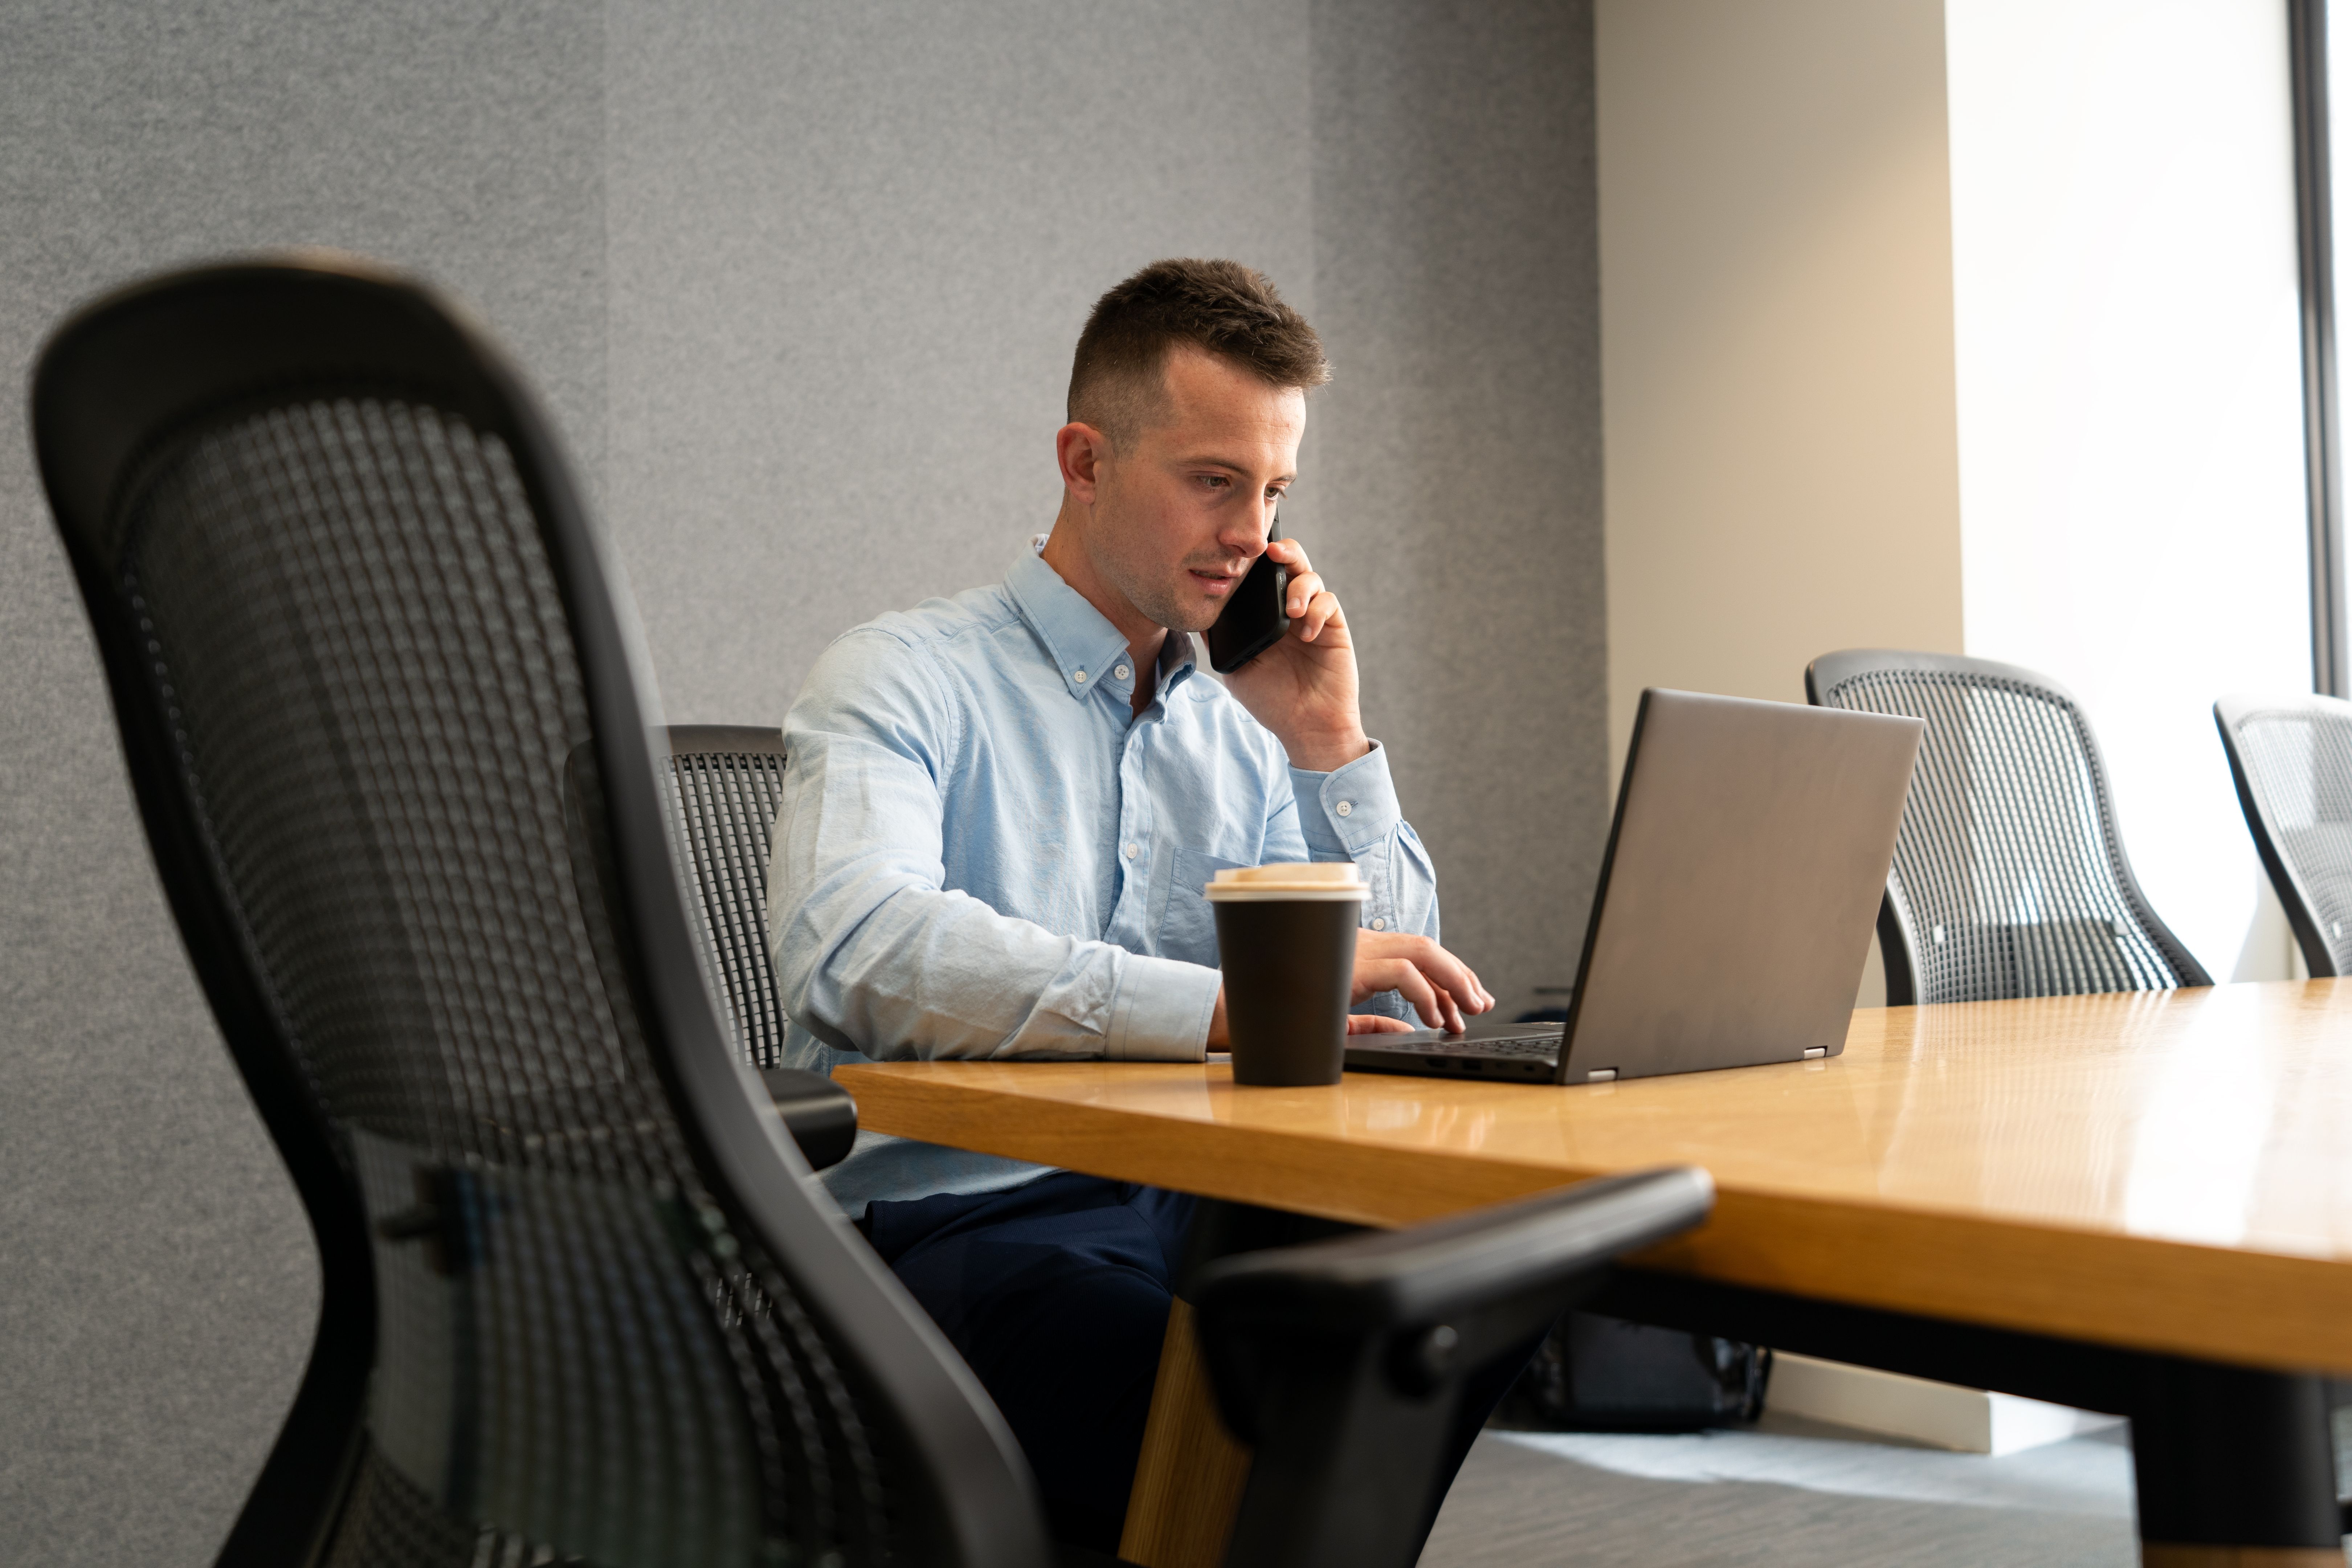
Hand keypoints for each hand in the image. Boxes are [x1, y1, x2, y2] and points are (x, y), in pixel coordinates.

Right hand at [1204, 931, 1492, 1046]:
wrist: (1238, 1009)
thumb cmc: (1283, 1013)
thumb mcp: (1338, 1021)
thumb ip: (1373, 1021)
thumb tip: (1409, 1027)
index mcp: (1356, 950)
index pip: (1414, 952)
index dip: (1448, 976)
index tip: (1467, 1003)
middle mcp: (1358, 943)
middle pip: (1426, 946)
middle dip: (1461, 974)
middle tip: (1480, 1004)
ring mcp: (1353, 950)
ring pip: (1422, 950)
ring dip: (1452, 979)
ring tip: (1467, 1010)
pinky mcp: (1348, 966)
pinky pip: (1401, 972)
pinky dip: (1425, 993)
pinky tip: (1434, 1019)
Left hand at [1221, 537, 1368, 772]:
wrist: (1307, 727)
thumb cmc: (1271, 701)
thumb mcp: (1236, 670)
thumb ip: (1220, 641)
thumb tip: (1197, 614)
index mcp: (1264, 617)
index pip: (1261, 577)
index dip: (1254, 561)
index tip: (1241, 556)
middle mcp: (1288, 611)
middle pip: (1289, 564)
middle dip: (1283, 551)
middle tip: (1272, 551)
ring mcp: (1312, 617)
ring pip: (1310, 578)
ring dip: (1299, 587)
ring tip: (1290, 611)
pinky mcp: (1333, 627)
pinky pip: (1328, 602)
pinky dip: (1316, 611)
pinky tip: (1306, 633)